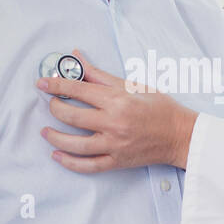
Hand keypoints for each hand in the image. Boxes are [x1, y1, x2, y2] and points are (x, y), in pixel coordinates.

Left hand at [36, 48, 197, 171]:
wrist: (181, 135)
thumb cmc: (159, 107)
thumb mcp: (132, 85)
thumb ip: (99, 74)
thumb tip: (76, 58)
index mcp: (118, 100)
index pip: (78, 90)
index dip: (56, 84)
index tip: (43, 82)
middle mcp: (114, 123)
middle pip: (71, 117)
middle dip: (55, 108)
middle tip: (52, 103)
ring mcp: (114, 145)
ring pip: (75, 144)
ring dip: (55, 137)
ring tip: (45, 131)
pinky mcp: (117, 162)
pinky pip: (88, 165)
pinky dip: (69, 162)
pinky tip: (57, 155)